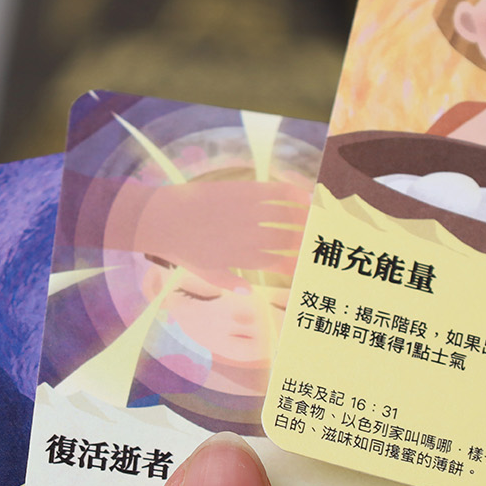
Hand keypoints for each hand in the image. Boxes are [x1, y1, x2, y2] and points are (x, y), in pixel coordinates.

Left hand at [134, 181, 308, 285]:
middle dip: (308, 241)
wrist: (163, 219)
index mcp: (245, 259)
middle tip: (322, 239)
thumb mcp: (205, 273)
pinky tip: (307, 196)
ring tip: (320, 219)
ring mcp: (249, 213)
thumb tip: (251, 293)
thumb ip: (230, 283)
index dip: (299, 266)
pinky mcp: (244, 191)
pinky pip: (276, 192)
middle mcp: (252, 237)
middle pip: (290, 240)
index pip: (281, 264)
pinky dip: (294, 193)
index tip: (311, 267)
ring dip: (308, 217)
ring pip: (289, 216)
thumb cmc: (182, 249)